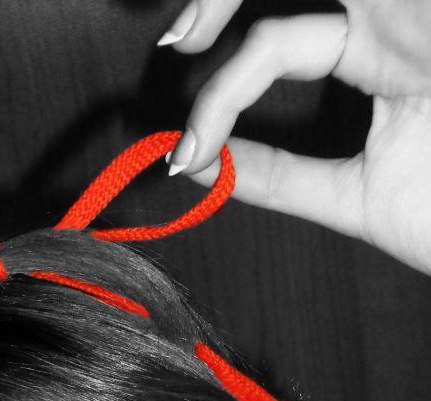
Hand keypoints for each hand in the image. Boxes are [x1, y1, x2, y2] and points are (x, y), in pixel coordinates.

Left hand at [159, 0, 430, 273]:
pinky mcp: (424, 25)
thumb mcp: (353, 195)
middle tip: (180, 40)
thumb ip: (282, 176)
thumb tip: (202, 165)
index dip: (225, 82)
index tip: (186, 147)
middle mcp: (402, 15)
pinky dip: (269, 43)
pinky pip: (341, 12)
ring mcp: (418, 12)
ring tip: (190, 34)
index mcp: (385, 51)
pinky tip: (235, 54)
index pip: (285, 37)